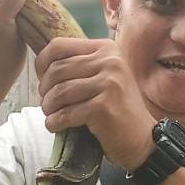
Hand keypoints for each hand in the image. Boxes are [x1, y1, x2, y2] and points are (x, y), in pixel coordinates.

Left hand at [36, 39, 155, 169]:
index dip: (42, 63)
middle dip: (44, 90)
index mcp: (106, 49)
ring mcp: (109, 83)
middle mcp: (109, 61)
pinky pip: (67, 113)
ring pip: (60, 92)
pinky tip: (55, 126)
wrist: (143, 138)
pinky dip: (55, 122)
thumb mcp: (103, 77)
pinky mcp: (104, 107)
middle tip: (47, 103)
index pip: (59, 45)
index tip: (42, 79)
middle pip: (57, 69)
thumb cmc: (117, 109)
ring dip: (48, 107)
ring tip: (50, 114)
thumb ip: (81, 65)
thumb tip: (42, 63)